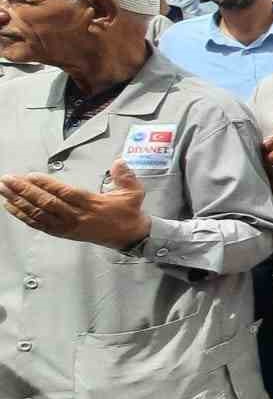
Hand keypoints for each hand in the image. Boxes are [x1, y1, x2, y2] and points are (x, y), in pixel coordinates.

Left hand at [0, 161, 151, 250]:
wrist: (130, 236)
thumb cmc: (129, 213)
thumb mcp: (133, 193)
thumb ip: (126, 176)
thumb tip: (119, 162)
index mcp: (92, 204)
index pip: (65, 194)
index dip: (47, 185)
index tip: (30, 176)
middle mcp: (77, 216)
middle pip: (47, 203)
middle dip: (24, 191)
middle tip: (8, 180)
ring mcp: (68, 226)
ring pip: (39, 214)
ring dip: (19, 202)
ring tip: (4, 190)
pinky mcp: (63, 233)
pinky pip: (39, 225)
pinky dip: (23, 216)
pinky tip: (11, 207)